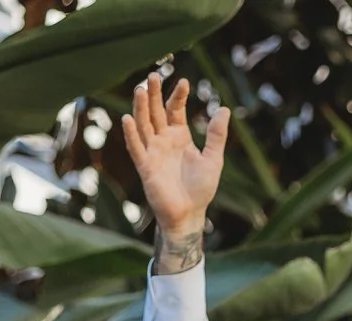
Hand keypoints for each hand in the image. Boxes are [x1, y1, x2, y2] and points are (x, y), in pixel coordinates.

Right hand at [120, 72, 227, 265]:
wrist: (190, 214)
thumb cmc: (201, 188)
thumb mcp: (214, 159)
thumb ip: (216, 135)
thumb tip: (224, 109)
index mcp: (179, 136)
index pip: (175, 110)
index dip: (178, 96)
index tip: (184, 81)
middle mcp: (163, 140)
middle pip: (155, 112)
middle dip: (154, 95)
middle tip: (153, 76)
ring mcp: (153, 152)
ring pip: (143, 125)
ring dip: (140, 108)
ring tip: (140, 90)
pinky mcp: (145, 167)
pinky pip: (136, 148)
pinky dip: (131, 134)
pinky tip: (126, 119)